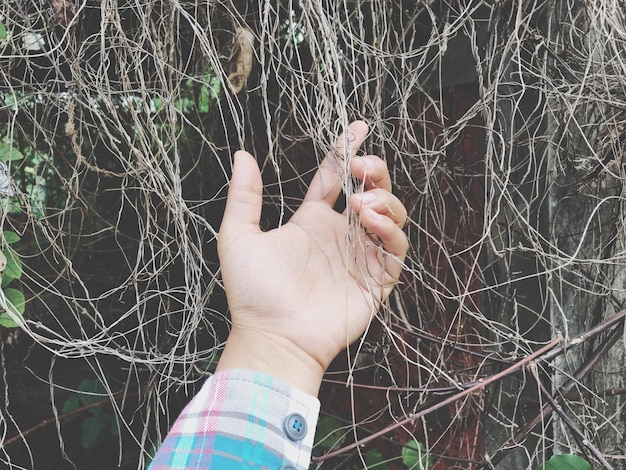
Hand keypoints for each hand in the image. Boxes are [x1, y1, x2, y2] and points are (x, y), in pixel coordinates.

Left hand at [215, 121, 407, 394]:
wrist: (273, 336)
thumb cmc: (254, 292)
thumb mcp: (239, 236)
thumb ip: (244, 196)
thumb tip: (242, 154)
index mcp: (312, 221)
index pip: (335, 178)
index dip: (348, 151)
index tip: (359, 127)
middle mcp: (339, 235)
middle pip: (371, 191)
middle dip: (375, 172)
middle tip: (363, 169)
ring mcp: (359, 257)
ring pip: (390, 215)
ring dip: (383, 201)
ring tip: (360, 204)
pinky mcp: (376, 280)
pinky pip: (396, 248)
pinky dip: (390, 230)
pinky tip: (369, 223)